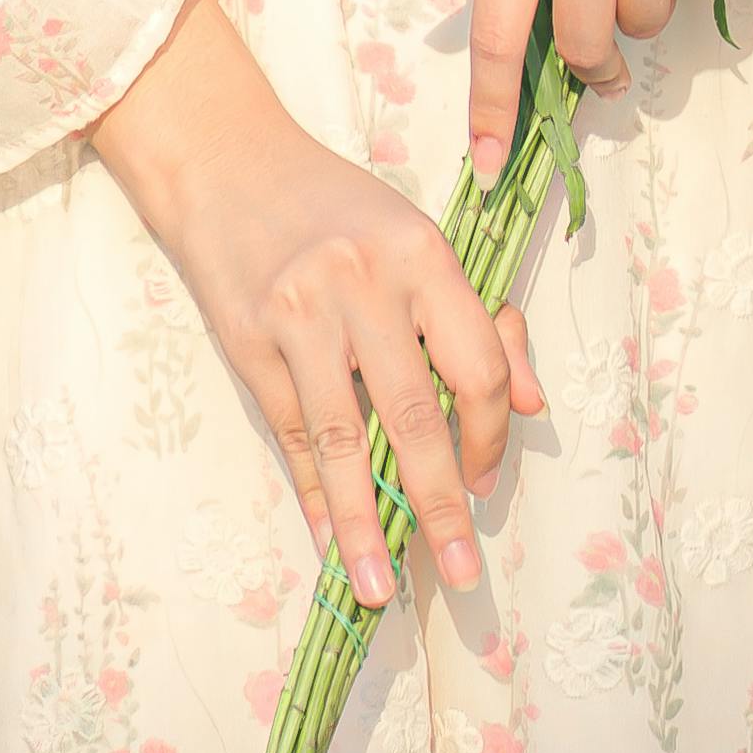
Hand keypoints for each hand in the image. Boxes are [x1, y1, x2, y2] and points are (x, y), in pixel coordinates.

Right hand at [90, 0, 539, 609]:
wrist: (228, 163)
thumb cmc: (340, 210)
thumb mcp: (419, 242)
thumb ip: (481, 320)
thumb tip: (525, 406)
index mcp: (421, 254)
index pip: (475, 365)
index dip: (490, 436)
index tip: (487, 485)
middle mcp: (363, 284)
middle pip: (414, 416)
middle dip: (441, 506)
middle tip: (464, 573)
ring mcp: (300, 315)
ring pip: (342, 441)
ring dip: (363, 524)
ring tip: (380, 589)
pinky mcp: (249, 342)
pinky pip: (290, 434)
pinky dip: (312, 493)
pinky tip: (329, 539)